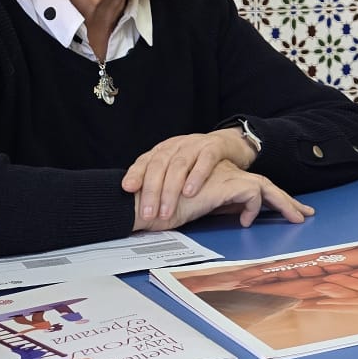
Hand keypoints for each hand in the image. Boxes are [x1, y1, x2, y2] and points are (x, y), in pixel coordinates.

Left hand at [122, 129, 257, 223]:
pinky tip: (190, 192)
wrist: (229, 144)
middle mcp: (177, 145)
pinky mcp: (214, 147)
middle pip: (160, 165)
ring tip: (167, 211)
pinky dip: (196, 176)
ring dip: (171, 190)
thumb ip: (160, 180)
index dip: (136, 173)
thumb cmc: (198, 161)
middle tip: (149, 214)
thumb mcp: (176, 168)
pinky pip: (205, 161)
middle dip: (152, 191)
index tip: (128, 189)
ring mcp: (196, 145)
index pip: (145, 160)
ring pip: (179, 165)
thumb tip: (138, 205)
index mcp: (164, 150)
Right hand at [135, 162, 312, 230]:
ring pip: (264, 185)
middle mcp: (222, 173)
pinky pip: (253, 192)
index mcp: (215, 176)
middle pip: (262, 183)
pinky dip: (256, 205)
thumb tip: (239, 214)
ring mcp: (223, 176)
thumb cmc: (161, 209)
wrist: (145, 204)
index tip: (284, 211)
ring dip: (283, 202)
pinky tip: (248, 221)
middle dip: (285, 200)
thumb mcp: (193, 208)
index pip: (248, 184)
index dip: (266, 198)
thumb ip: (215, 205)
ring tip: (298, 217)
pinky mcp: (224, 183)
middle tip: (303, 213)